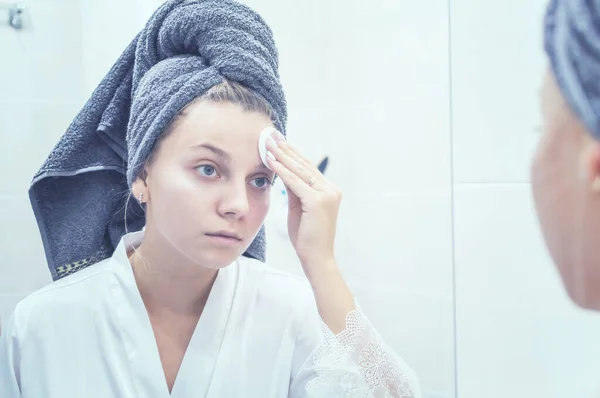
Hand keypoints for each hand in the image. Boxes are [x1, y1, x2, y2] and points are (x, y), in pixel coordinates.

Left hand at [266, 132, 342, 278]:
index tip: (278, 142)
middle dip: (285, 149)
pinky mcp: (317, 201)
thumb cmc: (307, 237)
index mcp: (329, 190)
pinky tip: (270, 161)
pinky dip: (281, 170)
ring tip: (267, 143)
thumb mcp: (299, 208)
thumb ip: (294, 190)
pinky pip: (295, 182)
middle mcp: (331, 189)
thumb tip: (283, 172)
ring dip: (281, 156)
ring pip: (299, 170)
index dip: (291, 154)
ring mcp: (326, 194)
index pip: (307, 167)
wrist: (317, 258)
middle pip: (304, 165)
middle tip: (270, 136)